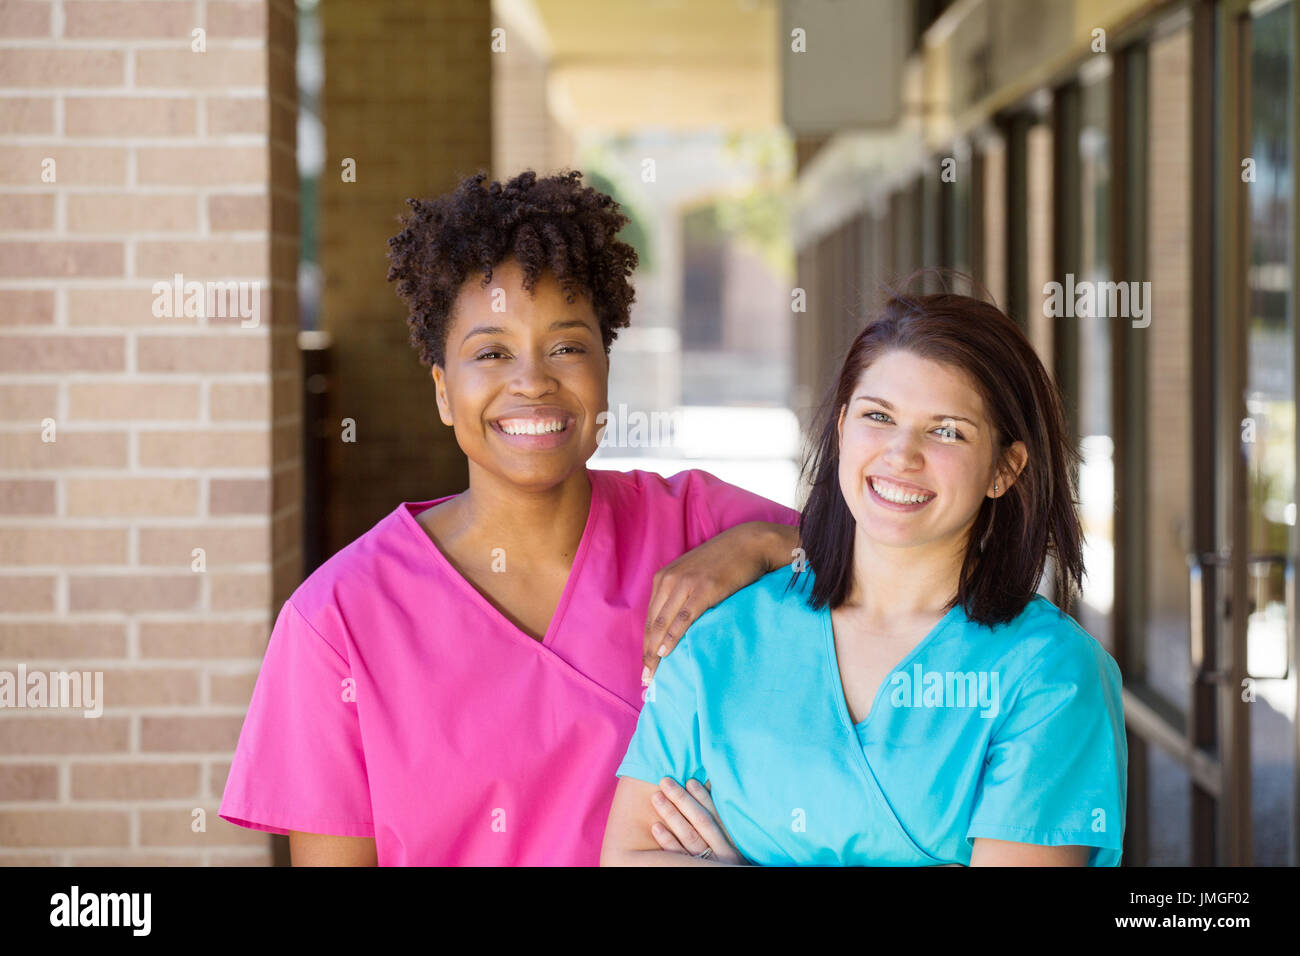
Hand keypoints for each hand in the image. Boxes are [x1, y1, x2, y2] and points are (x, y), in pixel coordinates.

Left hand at [642, 522, 796, 679]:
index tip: (646, 667)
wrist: (749, 543)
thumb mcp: (694, 574)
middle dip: (648, 654)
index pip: (650, 618)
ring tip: (654, 675)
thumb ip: (681, 594)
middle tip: (646, 680)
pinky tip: (666, 653)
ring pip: (663, 624)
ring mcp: (686, 583)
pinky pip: (683, 618)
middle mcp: (669, 580)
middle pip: (653, 624)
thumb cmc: (725, 562)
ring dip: (656, 652)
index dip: (646, 645)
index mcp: (664, 578)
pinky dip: (672, 636)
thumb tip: (676, 625)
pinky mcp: (704, 589)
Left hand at [650, 777, 747, 864]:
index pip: (716, 814)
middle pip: (701, 821)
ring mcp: (707, 862)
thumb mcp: (733, 841)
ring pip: (689, 836)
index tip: (689, 781)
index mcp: (733, 840)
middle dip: (682, 799)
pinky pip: (678, 855)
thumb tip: (706, 788)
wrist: (730, 880)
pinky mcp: (691, 869)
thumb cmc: (727, 856)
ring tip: (657, 797)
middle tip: (665, 781)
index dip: (703, 797)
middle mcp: (723, 851)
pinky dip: (667, 840)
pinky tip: (656, 826)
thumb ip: (720, 820)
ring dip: (671, 814)